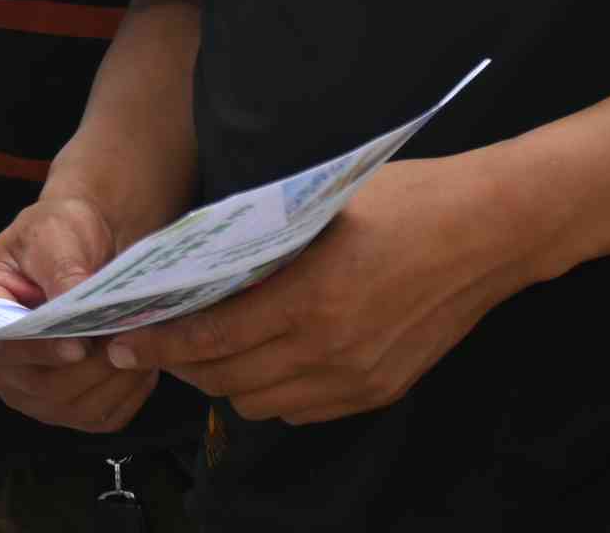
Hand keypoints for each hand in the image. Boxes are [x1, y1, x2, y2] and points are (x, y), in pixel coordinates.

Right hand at [0, 194, 158, 434]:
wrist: (87, 246)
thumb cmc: (60, 233)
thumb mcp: (54, 236)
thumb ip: (61, 272)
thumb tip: (75, 307)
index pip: (4, 346)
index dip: (41, 351)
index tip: (78, 346)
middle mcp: (0, 363)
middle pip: (42, 386)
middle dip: (90, 366)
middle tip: (127, 337)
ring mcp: (33, 392)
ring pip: (75, 407)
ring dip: (113, 379)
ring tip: (141, 341)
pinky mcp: (69, 406)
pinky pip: (101, 416)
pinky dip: (127, 394)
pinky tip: (142, 359)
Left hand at [104, 154, 551, 426]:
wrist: (488, 231)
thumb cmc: (400, 199)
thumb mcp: (315, 205)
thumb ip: (256, 242)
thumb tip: (192, 260)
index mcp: (307, 296)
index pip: (209, 337)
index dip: (157, 344)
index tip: (121, 341)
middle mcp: (328, 348)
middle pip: (225, 380)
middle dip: (182, 365)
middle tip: (156, 340)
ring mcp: (355, 377)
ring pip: (258, 404)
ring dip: (225, 381)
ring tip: (210, 349)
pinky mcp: (378, 391)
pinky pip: (300, 410)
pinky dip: (270, 392)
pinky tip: (266, 358)